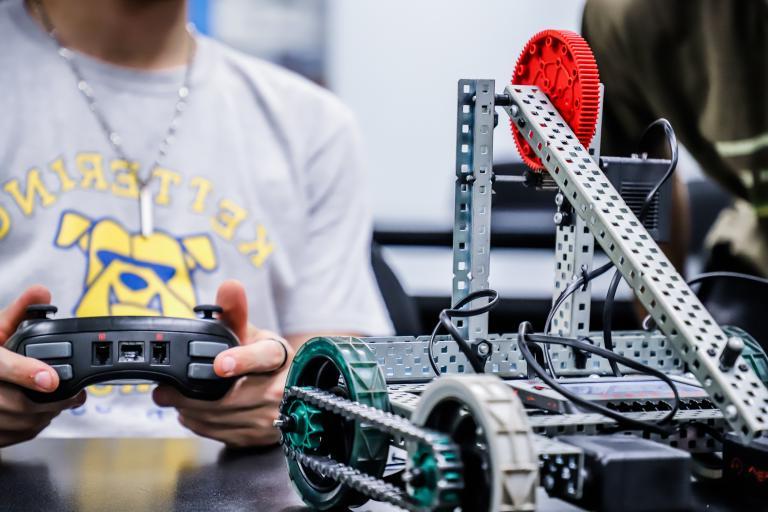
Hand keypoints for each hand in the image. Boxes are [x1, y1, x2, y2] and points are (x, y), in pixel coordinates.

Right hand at [0, 285, 85, 447]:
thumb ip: (18, 312)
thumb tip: (41, 291)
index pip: (3, 366)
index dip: (27, 373)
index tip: (51, 379)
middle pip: (15, 403)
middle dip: (52, 401)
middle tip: (77, 395)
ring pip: (17, 423)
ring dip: (46, 416)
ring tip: (63, 403)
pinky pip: (12, 436)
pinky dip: (32, 428)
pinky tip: (42, 416)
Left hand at [153, 280, 292, 447]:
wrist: (289, 394)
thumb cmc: (266, 361)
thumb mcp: (255, 334)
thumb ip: (236, 312)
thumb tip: (229, 286)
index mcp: (280, 357)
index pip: (264, 357)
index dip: (241, 360)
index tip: (219, 364)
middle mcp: (279, 389)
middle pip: (231, 396)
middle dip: (192, 394)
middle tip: (163, 390)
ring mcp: (269, 417)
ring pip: (221, 417)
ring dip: (189, 410)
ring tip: (171, 399)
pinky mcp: (257, 438)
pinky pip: (220, 433)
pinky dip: (199, 423)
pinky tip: (190, 412)